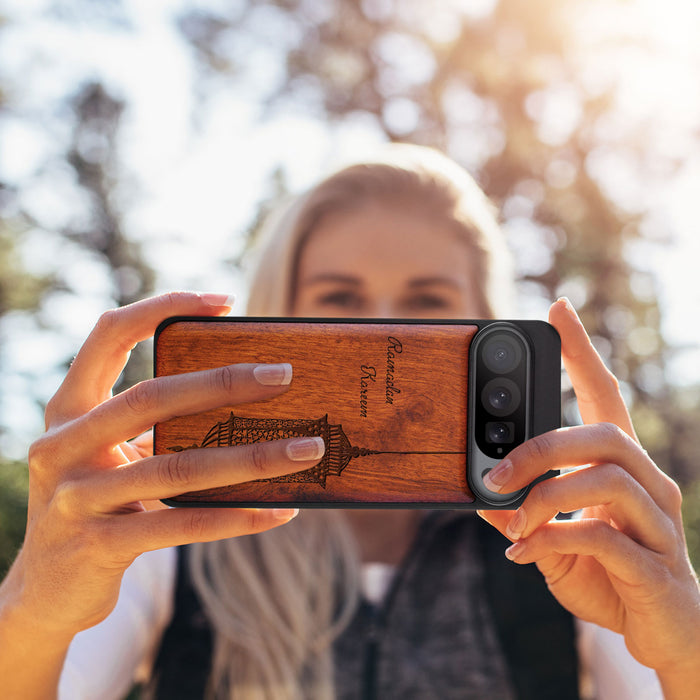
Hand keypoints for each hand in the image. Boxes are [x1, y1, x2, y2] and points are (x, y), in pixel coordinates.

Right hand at [3, 292, 324, 640]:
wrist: (46, 590)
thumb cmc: (98, 503)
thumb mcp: (111, 455)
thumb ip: (155, 427)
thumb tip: (248, 400)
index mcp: (68, 409)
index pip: (108, 334)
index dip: (162, 307)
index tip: (224, 301)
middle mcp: (62, 445)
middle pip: (151, 398)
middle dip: (223, 382)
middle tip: (285, 375)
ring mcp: (76, 498)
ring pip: (177, 468)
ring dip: (252, 457)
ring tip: (307, 449)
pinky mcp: (99, 546)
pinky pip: (183, 524)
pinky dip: (237, 517)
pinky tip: (280, 511)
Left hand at [478, 298, 699, 690]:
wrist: (663, 635)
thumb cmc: (609, 577)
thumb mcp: (554, 540)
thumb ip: (523, 515)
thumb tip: (480, 495)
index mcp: (622, 468)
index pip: (605, 396)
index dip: (582, 352)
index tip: (557, 309)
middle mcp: (649, 484)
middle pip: (604, 434)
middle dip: (542, 447)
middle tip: (495, 472)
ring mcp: (659, 524)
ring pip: (606, 479)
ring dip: (545, 497)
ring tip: (512, 522)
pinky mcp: (656, 566)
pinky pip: (604, 537)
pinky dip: (553, 539)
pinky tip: (524, 554)